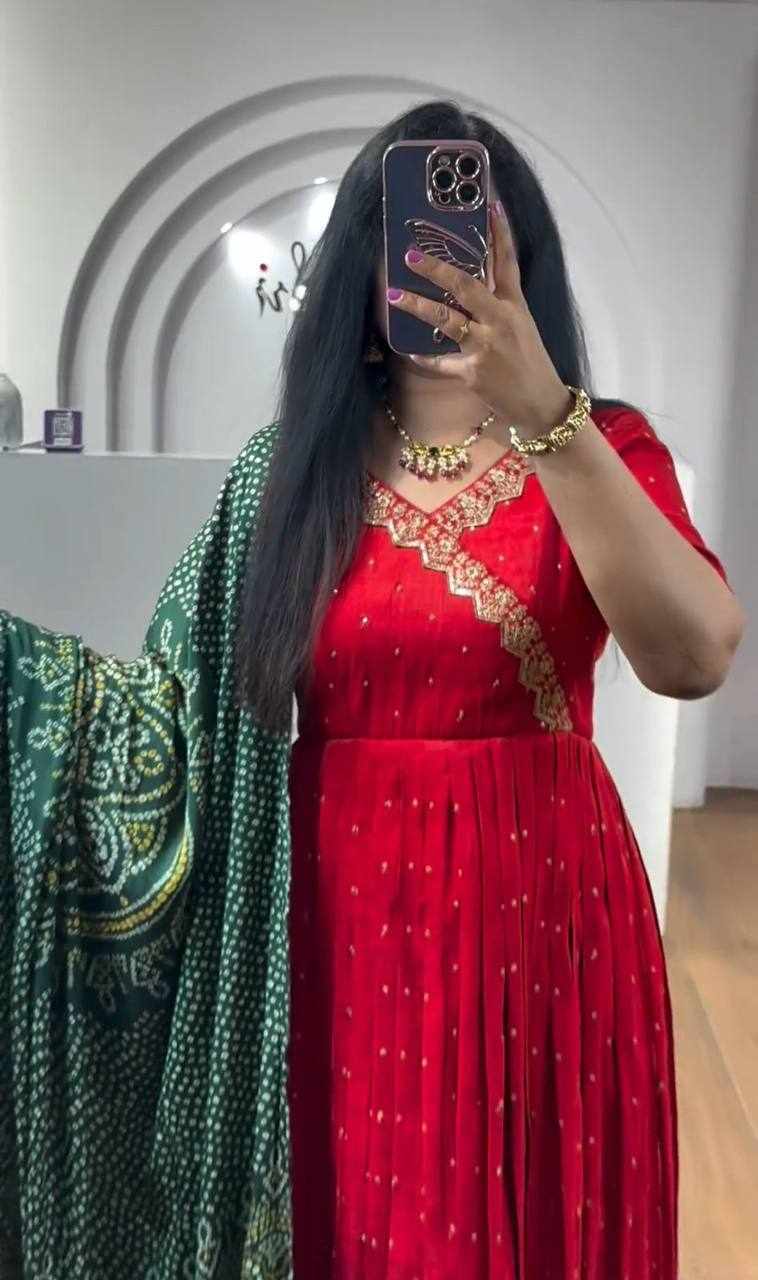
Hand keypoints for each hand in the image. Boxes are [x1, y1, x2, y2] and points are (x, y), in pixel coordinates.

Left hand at [386, 200, 574, 436]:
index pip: (507, 262)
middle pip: (467, 286)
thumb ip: (498, 305)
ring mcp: (486, 346)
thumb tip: (468, 286)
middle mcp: (501, 321)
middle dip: (437, 268)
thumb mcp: (521, 327)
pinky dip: (424, 356)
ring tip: (393, 294)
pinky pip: (440, 362)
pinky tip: (408, 349)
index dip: (499, 233)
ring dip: (417, 305)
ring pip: (446, 319)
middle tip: (411, 254)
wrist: (541, 403)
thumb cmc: (530, 363)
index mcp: (515, 306)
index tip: (489, 205)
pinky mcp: (473, 372)